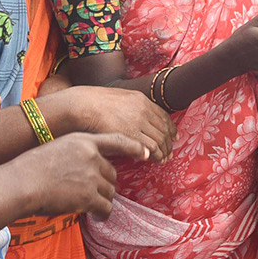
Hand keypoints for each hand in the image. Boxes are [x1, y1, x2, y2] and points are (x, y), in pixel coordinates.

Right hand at [17, 132, 140, 216]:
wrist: (20, 183)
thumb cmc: (30, 169)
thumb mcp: (56, 149)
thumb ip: (77, 154)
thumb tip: (91, 168)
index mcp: (83, 140)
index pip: (117, 140)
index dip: (134, 147)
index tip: (145, 152)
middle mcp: (91, 155)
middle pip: (111, 174)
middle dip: (104, 185)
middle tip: (89, 194)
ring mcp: (91, 175)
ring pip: (109, 192)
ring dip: (101, 200)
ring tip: (86, 205)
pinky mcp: (89, 196)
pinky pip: (106, 207)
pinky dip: (103, 214)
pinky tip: (97, 217)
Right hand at [51, 86, 176, 162]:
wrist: (84, 105)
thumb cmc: (96, 104)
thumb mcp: (121, 99)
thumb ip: (134, 107)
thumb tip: (141, 120)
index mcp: (142, 100)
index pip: (164, 116)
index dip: (171, 128)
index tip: (174, 137)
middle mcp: (143, 110)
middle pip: (164, 129)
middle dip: (169, 142)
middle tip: (170, 152)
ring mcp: (137, 122)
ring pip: (160, 139)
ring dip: (164, 151)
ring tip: (164, 159)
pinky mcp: (130, 134)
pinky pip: (150, 147)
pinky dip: (156, 154)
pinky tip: (155, 159)